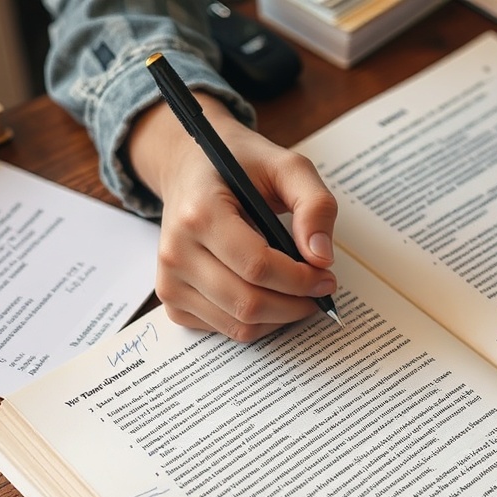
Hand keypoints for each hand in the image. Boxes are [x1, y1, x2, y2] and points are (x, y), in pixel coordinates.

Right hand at [127, 94, 338, 340]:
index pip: (257, 266)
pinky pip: (225, 330)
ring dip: (281, 317)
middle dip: (296, 304)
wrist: (190, 169)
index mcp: (199, 213)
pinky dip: (258, 322)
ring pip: (239, 326)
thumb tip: (321, 258)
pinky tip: (270, 296)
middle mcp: (176, 251)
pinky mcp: (172, 301)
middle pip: (249, 303)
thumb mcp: (287, 167)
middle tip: (320, 289)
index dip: (300, 280)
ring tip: (298, 293)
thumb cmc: (240, 167)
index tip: (327, 277)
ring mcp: (169, 281)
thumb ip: (314, 205)